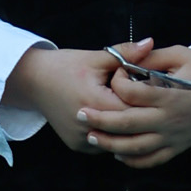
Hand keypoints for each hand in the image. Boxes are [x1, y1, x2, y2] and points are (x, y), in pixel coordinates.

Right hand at [15, 42, 190, 169]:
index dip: (145, 99)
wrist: (32, 81)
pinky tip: (122, 122)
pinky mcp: (77, 147)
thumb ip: (126, 54)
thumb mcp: (96, 57)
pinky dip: (113, 133)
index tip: (157, 90)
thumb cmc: (66, 65)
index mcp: (94, 103)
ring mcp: (81, 142)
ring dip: (127, 128)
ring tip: (142, 115)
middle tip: (155, 106)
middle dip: (140, 116)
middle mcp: (87, 128)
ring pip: (116, 140)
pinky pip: (103, 144)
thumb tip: (152, 43)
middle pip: (126, 127)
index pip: (131, 107)